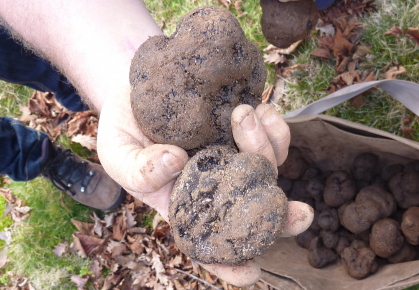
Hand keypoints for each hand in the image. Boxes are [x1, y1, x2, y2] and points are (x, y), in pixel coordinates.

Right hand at [98, 99, 312, 285]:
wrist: (136, 90)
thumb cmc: (124, 130)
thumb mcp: (116, 153)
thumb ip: (137, 169)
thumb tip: (176, 162)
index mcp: (188, 207)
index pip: (212, 247)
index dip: (231, 265)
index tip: (251, 273)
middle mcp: (219, 188)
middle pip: (256, 214)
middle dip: (283, 220)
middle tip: (301, 214)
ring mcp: (235, 159)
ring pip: (268, 168)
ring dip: (266, 146)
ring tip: (243, 115)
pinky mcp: (245, 131)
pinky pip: (272, 136)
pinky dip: (273, 126)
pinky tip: (262, 109)